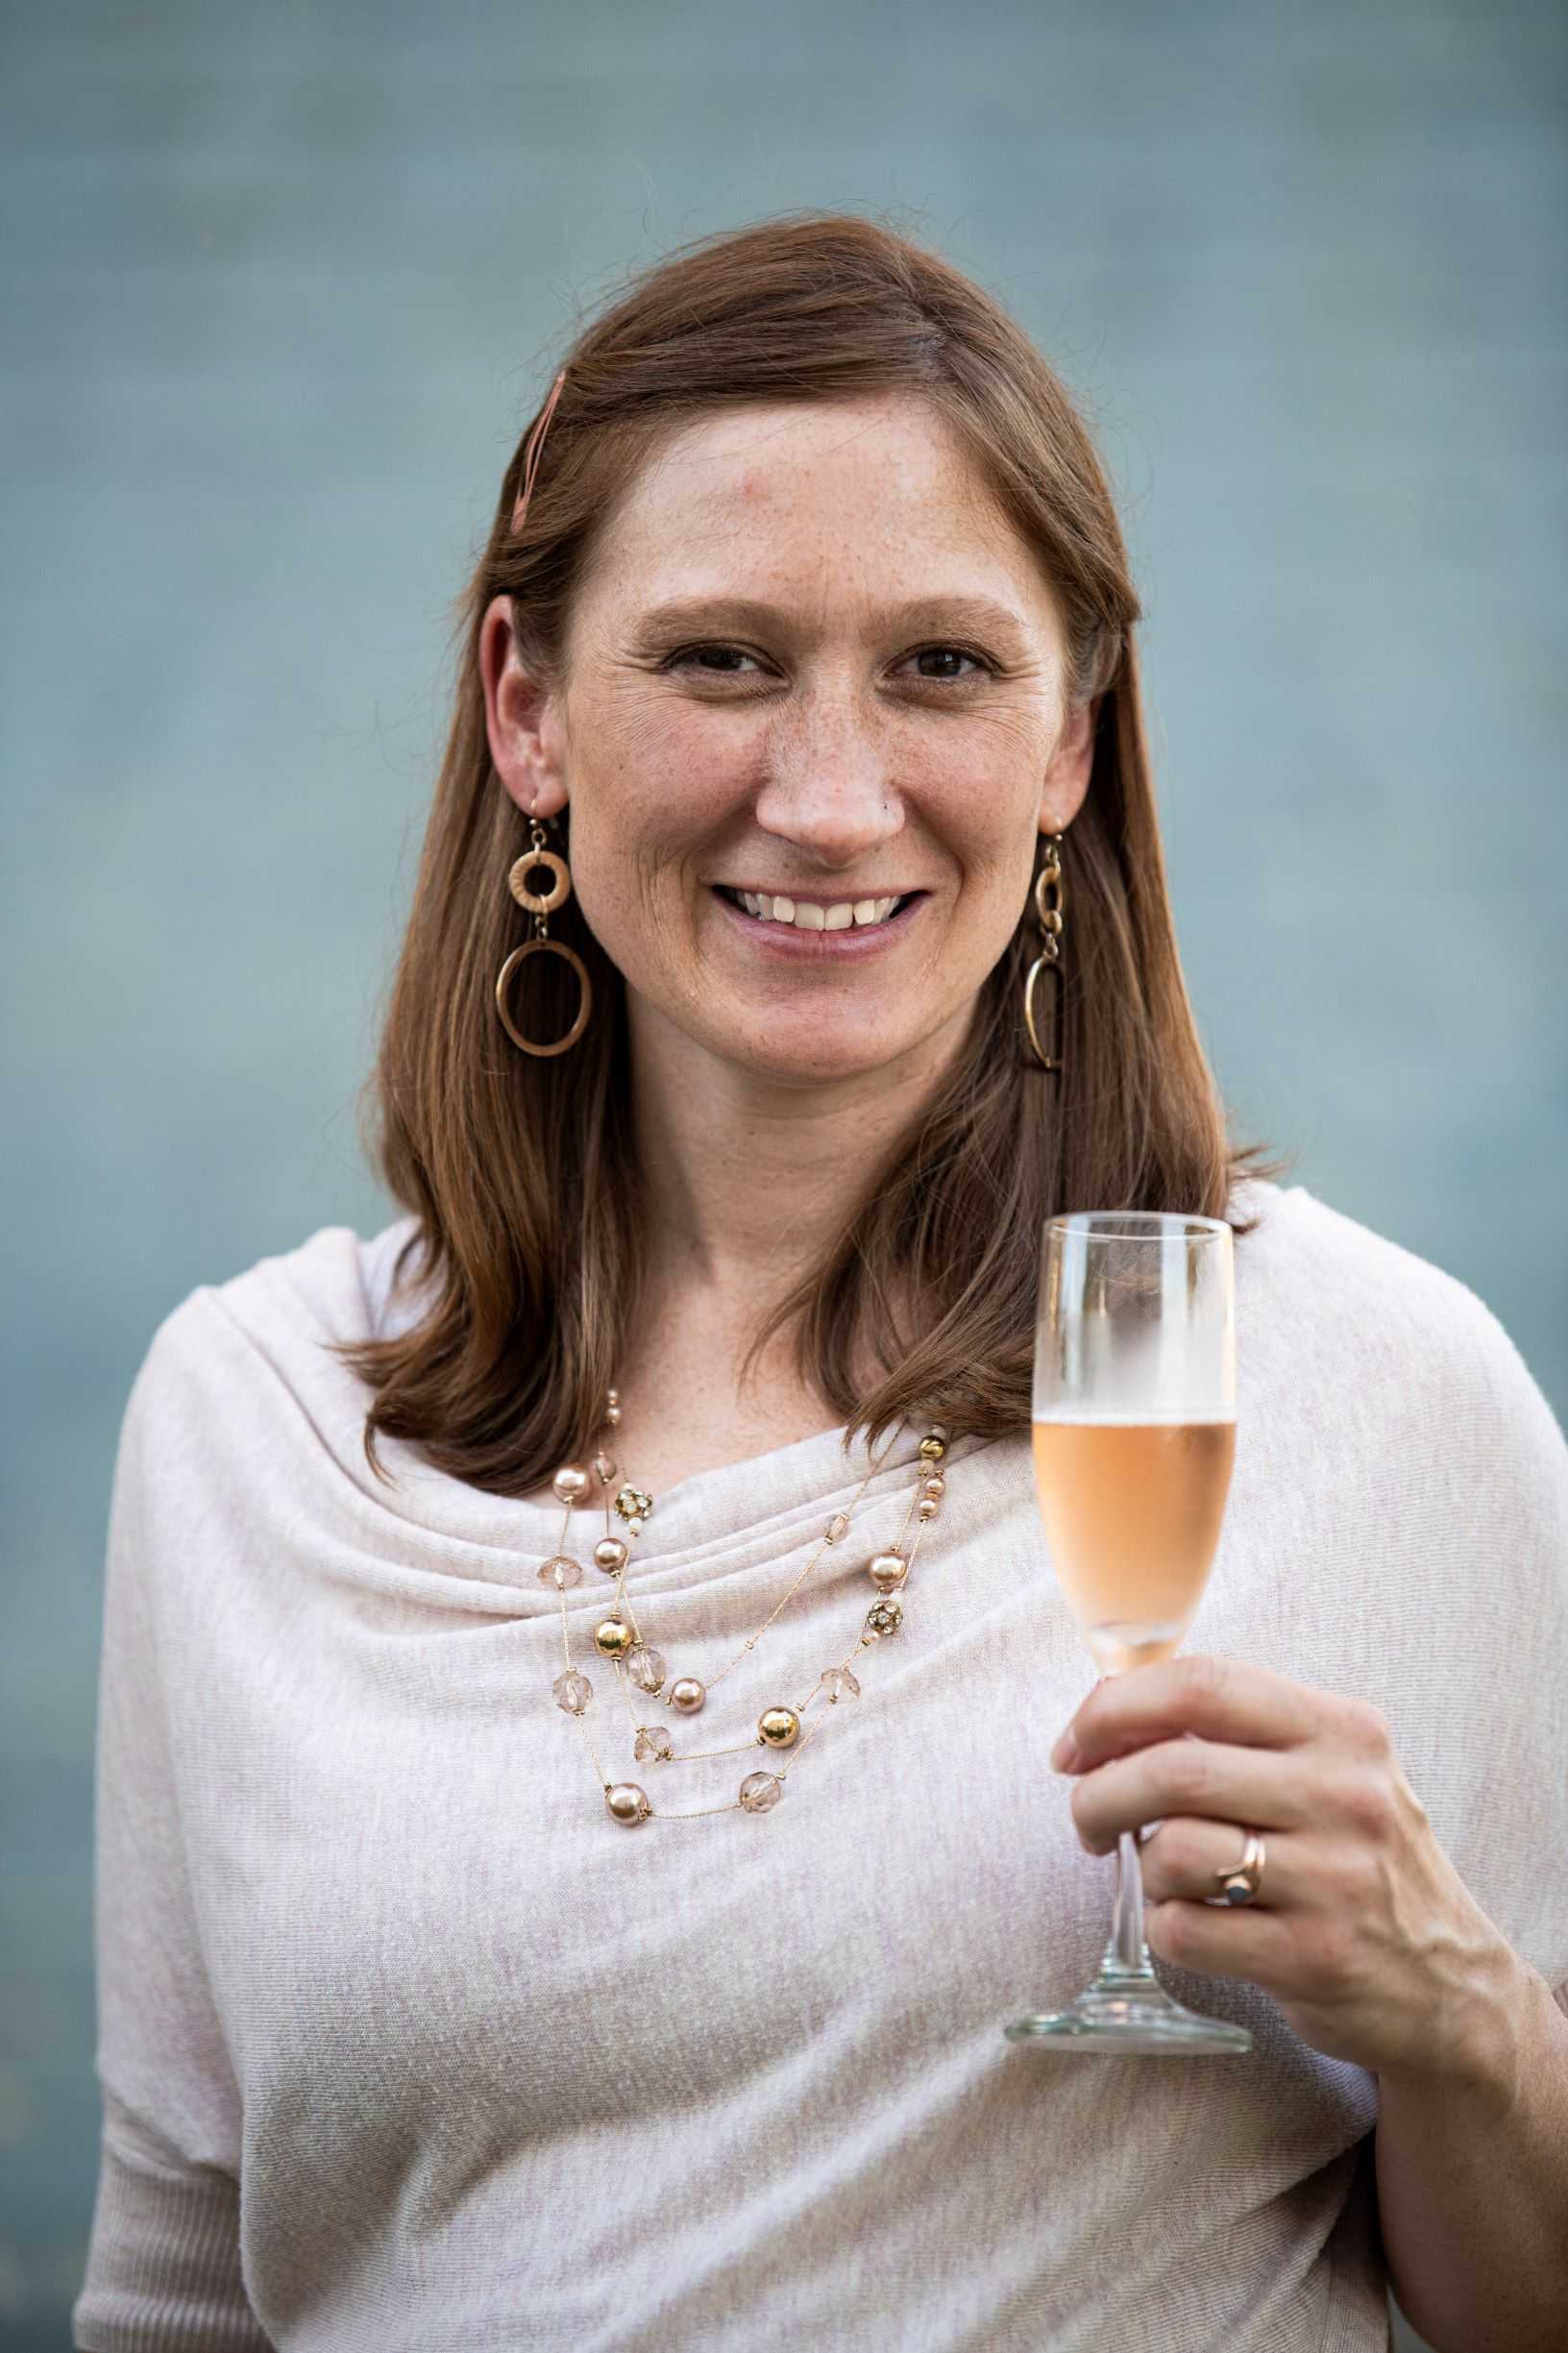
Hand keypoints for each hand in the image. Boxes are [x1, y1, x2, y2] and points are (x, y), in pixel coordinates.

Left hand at [1049, 1653, 1525, 2081]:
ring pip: (1172, 1852)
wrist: (1449, 1985)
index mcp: (1342, 1730)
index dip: (1114, 1708)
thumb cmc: (1359, 1862)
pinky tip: (1194, 1925)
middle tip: (1088, 1820)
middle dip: (1099, 1794)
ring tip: (1163, 1877)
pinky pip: (1185, 1931)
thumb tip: (1109, 1715)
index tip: (1075, 1744)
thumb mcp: (1331, 1772)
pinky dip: (1164, 1928)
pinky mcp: (1315, 1957)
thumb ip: (1241, 1735)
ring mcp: (1335, 1879)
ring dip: (1140, 1867)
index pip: (1202, 1685)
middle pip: (1173, 1769)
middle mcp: (1345, 1795)